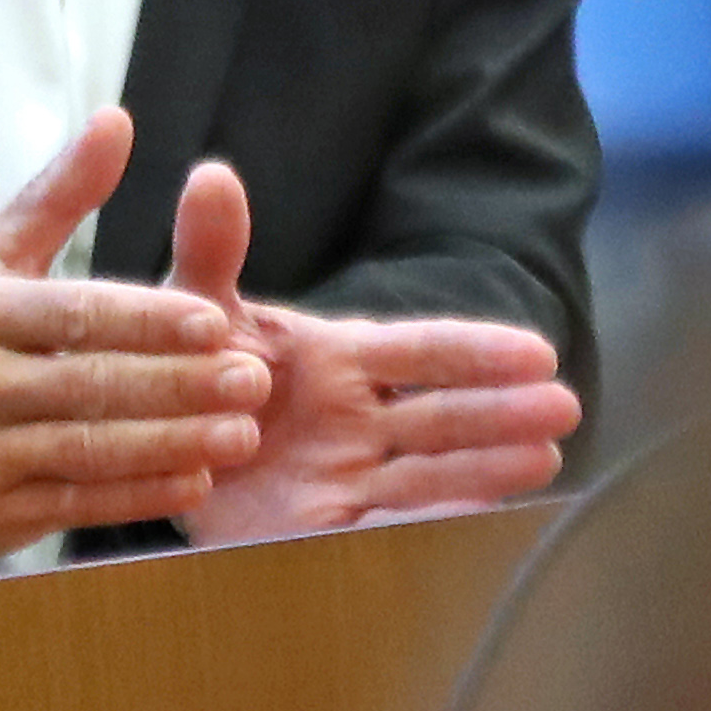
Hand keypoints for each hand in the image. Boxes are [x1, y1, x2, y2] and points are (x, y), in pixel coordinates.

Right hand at [0, 112, 271, 558]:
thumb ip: (59, 195)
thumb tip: (118, 121)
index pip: (71, 315)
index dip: (145, 321)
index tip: (214, 320)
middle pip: (87, 384)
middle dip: (178, 384)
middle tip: (253, 379)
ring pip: (85, 449)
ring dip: (171, 443)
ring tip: (242, 434)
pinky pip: (73, 503)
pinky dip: (136, 495)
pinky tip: (192, 479)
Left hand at [160, 158, 585, 545]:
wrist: (148, 453)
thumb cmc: (183, 372)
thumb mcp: (193, 312)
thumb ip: (211, 254)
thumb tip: (210, 176)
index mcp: (340, 360)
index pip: (421, 352)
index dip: (477, 351)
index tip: (535, 351)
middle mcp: (357, 420)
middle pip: (442, 416)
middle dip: (500, 413)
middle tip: (562, 407)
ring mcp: (346, 478)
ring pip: (428, 473)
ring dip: (486, 468)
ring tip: (546, 460)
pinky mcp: (321, 534)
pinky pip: (382, 532)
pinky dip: (429, 528)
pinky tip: (477, 524)